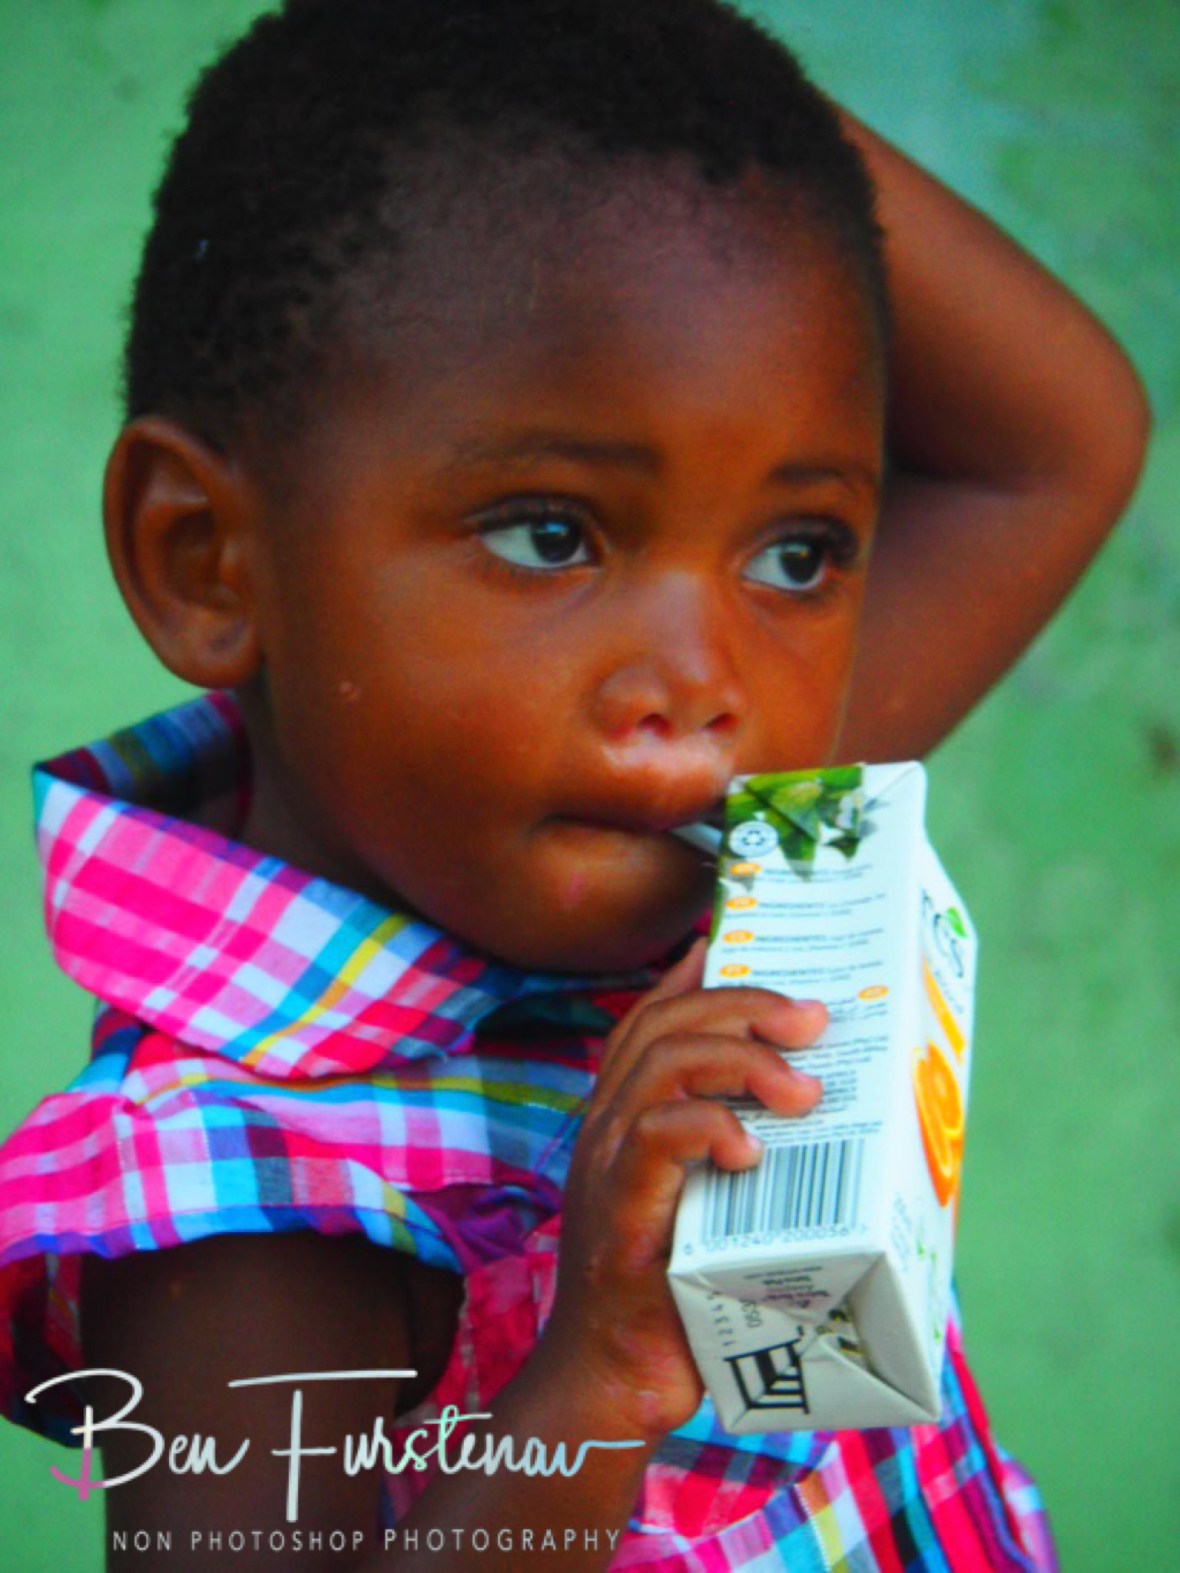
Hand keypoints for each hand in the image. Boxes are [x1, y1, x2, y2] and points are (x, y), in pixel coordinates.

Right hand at [542, 940, 826, 1440]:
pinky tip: (750, 1151)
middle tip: (813, 1020)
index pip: (652, 1018)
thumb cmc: (675, 1292)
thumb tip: (799, 1101)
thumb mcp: (707, 1202)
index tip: (746, 945)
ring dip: (740, 1061)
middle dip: (744, 1005)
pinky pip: (656, 1139)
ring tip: (801, 1090)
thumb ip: (733, 1146)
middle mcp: (608, 1127)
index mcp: (625, 1117)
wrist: (616, 1379)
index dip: (696, 976)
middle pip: (666, 1026)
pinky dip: (709, 1128)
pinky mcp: (620, 1214)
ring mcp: (607, 1167)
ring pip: (664, 1067)